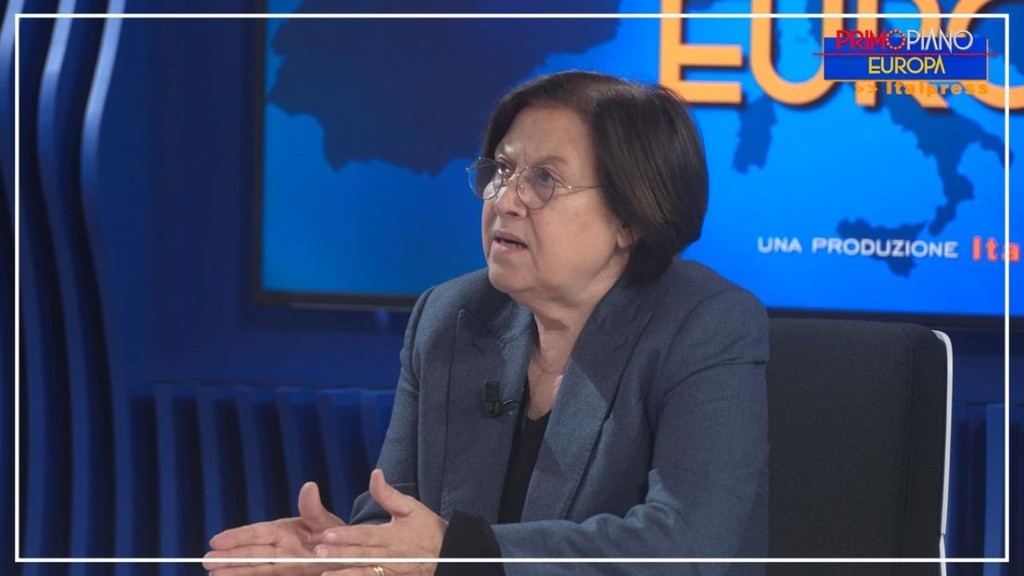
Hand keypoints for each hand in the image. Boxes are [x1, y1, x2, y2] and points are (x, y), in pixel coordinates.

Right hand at [204, 481, 345, 575]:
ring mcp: (283, 564)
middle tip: (206, 561)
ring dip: (235, 571)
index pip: (257, 534)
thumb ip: (314, 509)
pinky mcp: (289, 575)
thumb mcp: (326, 520)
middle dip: (230, 557)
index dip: (238, 537)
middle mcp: (279, 548)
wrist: (349, 551)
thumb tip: (309, 487)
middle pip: (251, 553)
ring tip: (213, 574)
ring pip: (255, 567)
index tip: (217, 540)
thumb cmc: (335, 533)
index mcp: (284, 531)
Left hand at [316, 469, 446, 575]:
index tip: (327, 534)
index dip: (347, 535)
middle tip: (318, 552)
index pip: (366, 535)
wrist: (449, 555)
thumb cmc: (428, 530)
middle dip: (339, 554)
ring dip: (345, 573)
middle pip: (361, 555)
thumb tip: (375, 473)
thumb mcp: (411, 507)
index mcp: (392, 535)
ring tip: (324, 573)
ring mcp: (390, 571)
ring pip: (364, 573)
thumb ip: (388, 494)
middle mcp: (390, 555)